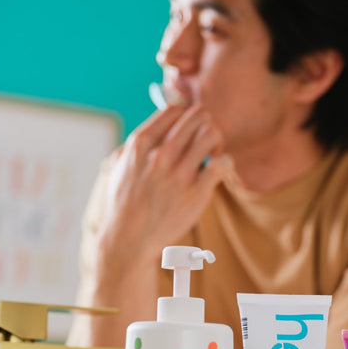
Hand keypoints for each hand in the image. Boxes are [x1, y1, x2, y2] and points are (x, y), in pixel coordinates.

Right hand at [98, 105, 237, 269]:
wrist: (129, 239)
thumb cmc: (126, 203)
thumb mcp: (121, 166)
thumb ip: (137, 144)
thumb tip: (155, 123)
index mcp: (140, 143)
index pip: (175, 109)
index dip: (188, 116)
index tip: (189, 132)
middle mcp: (159, 155)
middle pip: (197, 117)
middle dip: (205, 125)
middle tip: (205, 143)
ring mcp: (178, 174)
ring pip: (211, 134)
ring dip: (217, 141)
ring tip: (213, 155)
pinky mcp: (195, 193)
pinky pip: (222, 164)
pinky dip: (226, 163)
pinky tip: (219, 171)